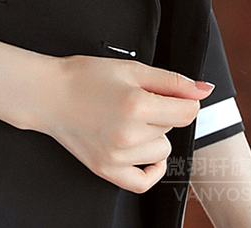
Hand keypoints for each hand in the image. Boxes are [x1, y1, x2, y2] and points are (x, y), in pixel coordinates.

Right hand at [30, 55, 213, 193]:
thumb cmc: (82, 77)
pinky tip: (146, 155)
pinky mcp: (106, 169)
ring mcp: (117, 156)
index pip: (188, 111)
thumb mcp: (129, 68)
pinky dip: (152, 170)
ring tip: (128, 121)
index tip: (169, 94)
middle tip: (134, 101)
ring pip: (162, 151)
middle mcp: (129, 134)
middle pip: (172, 129)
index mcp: (137, 104)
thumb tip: (203, 89)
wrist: (47, 95)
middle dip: (161, 113)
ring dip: (153, 137)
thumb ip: (171, 80)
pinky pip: (143, 182)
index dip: (182, 99)